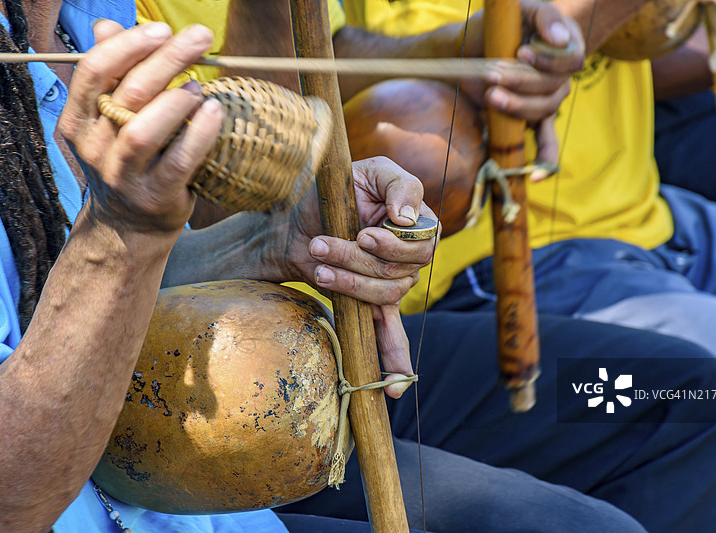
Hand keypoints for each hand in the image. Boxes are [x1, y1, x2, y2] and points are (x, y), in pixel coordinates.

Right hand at [59, 21, 223, 234]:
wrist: (129, 224)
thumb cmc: (128, 159)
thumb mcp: (111, 118)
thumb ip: (113, 75)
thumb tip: (107, 26)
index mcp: (78, 121)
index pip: (94, 71)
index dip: (128, 45)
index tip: (161, 28)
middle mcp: (94, 148)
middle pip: (127, 94)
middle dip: (166, 59)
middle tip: (199, 38)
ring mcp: (123, 176)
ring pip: (143, 131)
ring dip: (177, 101)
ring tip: (200, 85)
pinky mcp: (155, 197)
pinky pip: (179, 161)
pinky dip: (200, 134)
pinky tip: (216, 113)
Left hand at [284, 156, 439, 397]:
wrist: (292, 220)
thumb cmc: (332, 189)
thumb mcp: (368, 172)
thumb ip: (400, 185)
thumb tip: (410, 219)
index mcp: (416, 223)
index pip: (424, 243)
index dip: (394, 244)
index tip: (362, 232)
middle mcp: (409, 256)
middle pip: (400, 272)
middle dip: (357, 259)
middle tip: (322, 244)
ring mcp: (390, 283)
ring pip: (384, 295)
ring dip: (348, 283)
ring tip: (319, 266)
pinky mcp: (368, 304)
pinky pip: (389, 336)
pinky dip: (394, 361)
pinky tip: (393, 387)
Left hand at [460, 1, 584, 165]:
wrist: (471, 46)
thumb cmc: (500, 25)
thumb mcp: (521, 10)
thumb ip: (546, 17)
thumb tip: (561, 40)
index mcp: (565, 48)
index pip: (571, 61)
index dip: (549, 61)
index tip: (521, 52)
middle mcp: (560, 78)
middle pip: (553, 88)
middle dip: (521, 83)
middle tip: (491, 74)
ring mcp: (548, 102)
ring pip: (542, 111)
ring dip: (517, 106)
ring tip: (492, 96)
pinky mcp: (531, 120)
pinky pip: (548, 145)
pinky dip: (545, 162)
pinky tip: (537, 177)